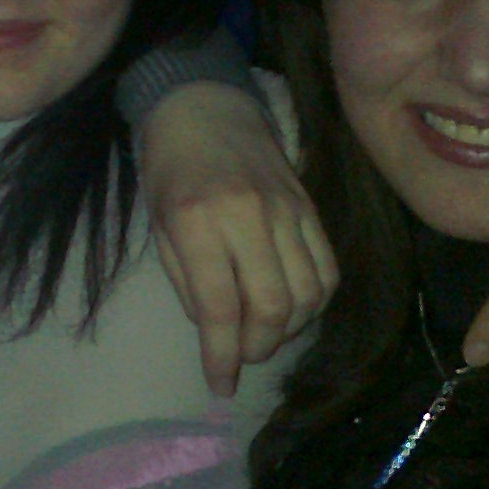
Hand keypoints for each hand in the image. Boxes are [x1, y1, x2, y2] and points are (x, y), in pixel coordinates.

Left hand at [138, 83, 336, 395]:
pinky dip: (315, 302)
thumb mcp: (159, 228)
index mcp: (197, 221)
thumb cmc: (169, 168)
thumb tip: (219, 334)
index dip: (221, 355)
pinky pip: (328, 268)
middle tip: (242, 357)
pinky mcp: (311, 206)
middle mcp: (249, 216)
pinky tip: (292, 308)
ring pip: (308, 293)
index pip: (218, 306)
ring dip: (289, 329)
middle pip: (272, 306)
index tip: (220, 384)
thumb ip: (190, 283)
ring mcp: (287, 210)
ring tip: (264, 334)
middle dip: (258, 348)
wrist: (203, 104)